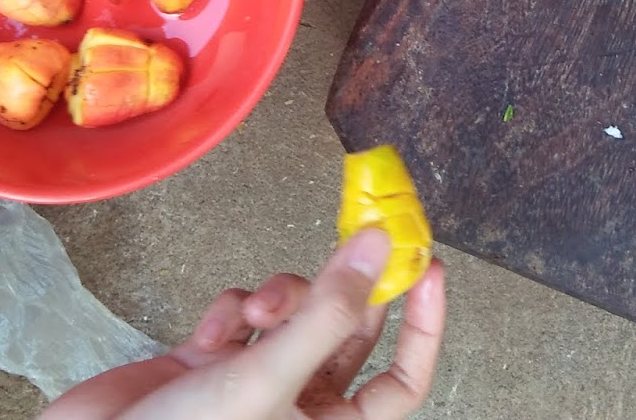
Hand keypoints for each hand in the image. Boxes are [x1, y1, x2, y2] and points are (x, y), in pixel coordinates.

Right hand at [41, 228, 445, 419]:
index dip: (423, 326)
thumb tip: (381, 248)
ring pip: (295, 316)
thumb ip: (328, 312)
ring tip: (257, 310)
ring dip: (281, 297)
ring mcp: (252, 386)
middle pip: (349, 336)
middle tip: (358, 234)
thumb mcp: (268, 378)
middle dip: (348, 288)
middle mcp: (297, 410)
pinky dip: (231, 310)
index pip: (401, 381)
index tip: (427, 265)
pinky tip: (212, 329)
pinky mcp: (208, 366)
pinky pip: (241, 318)